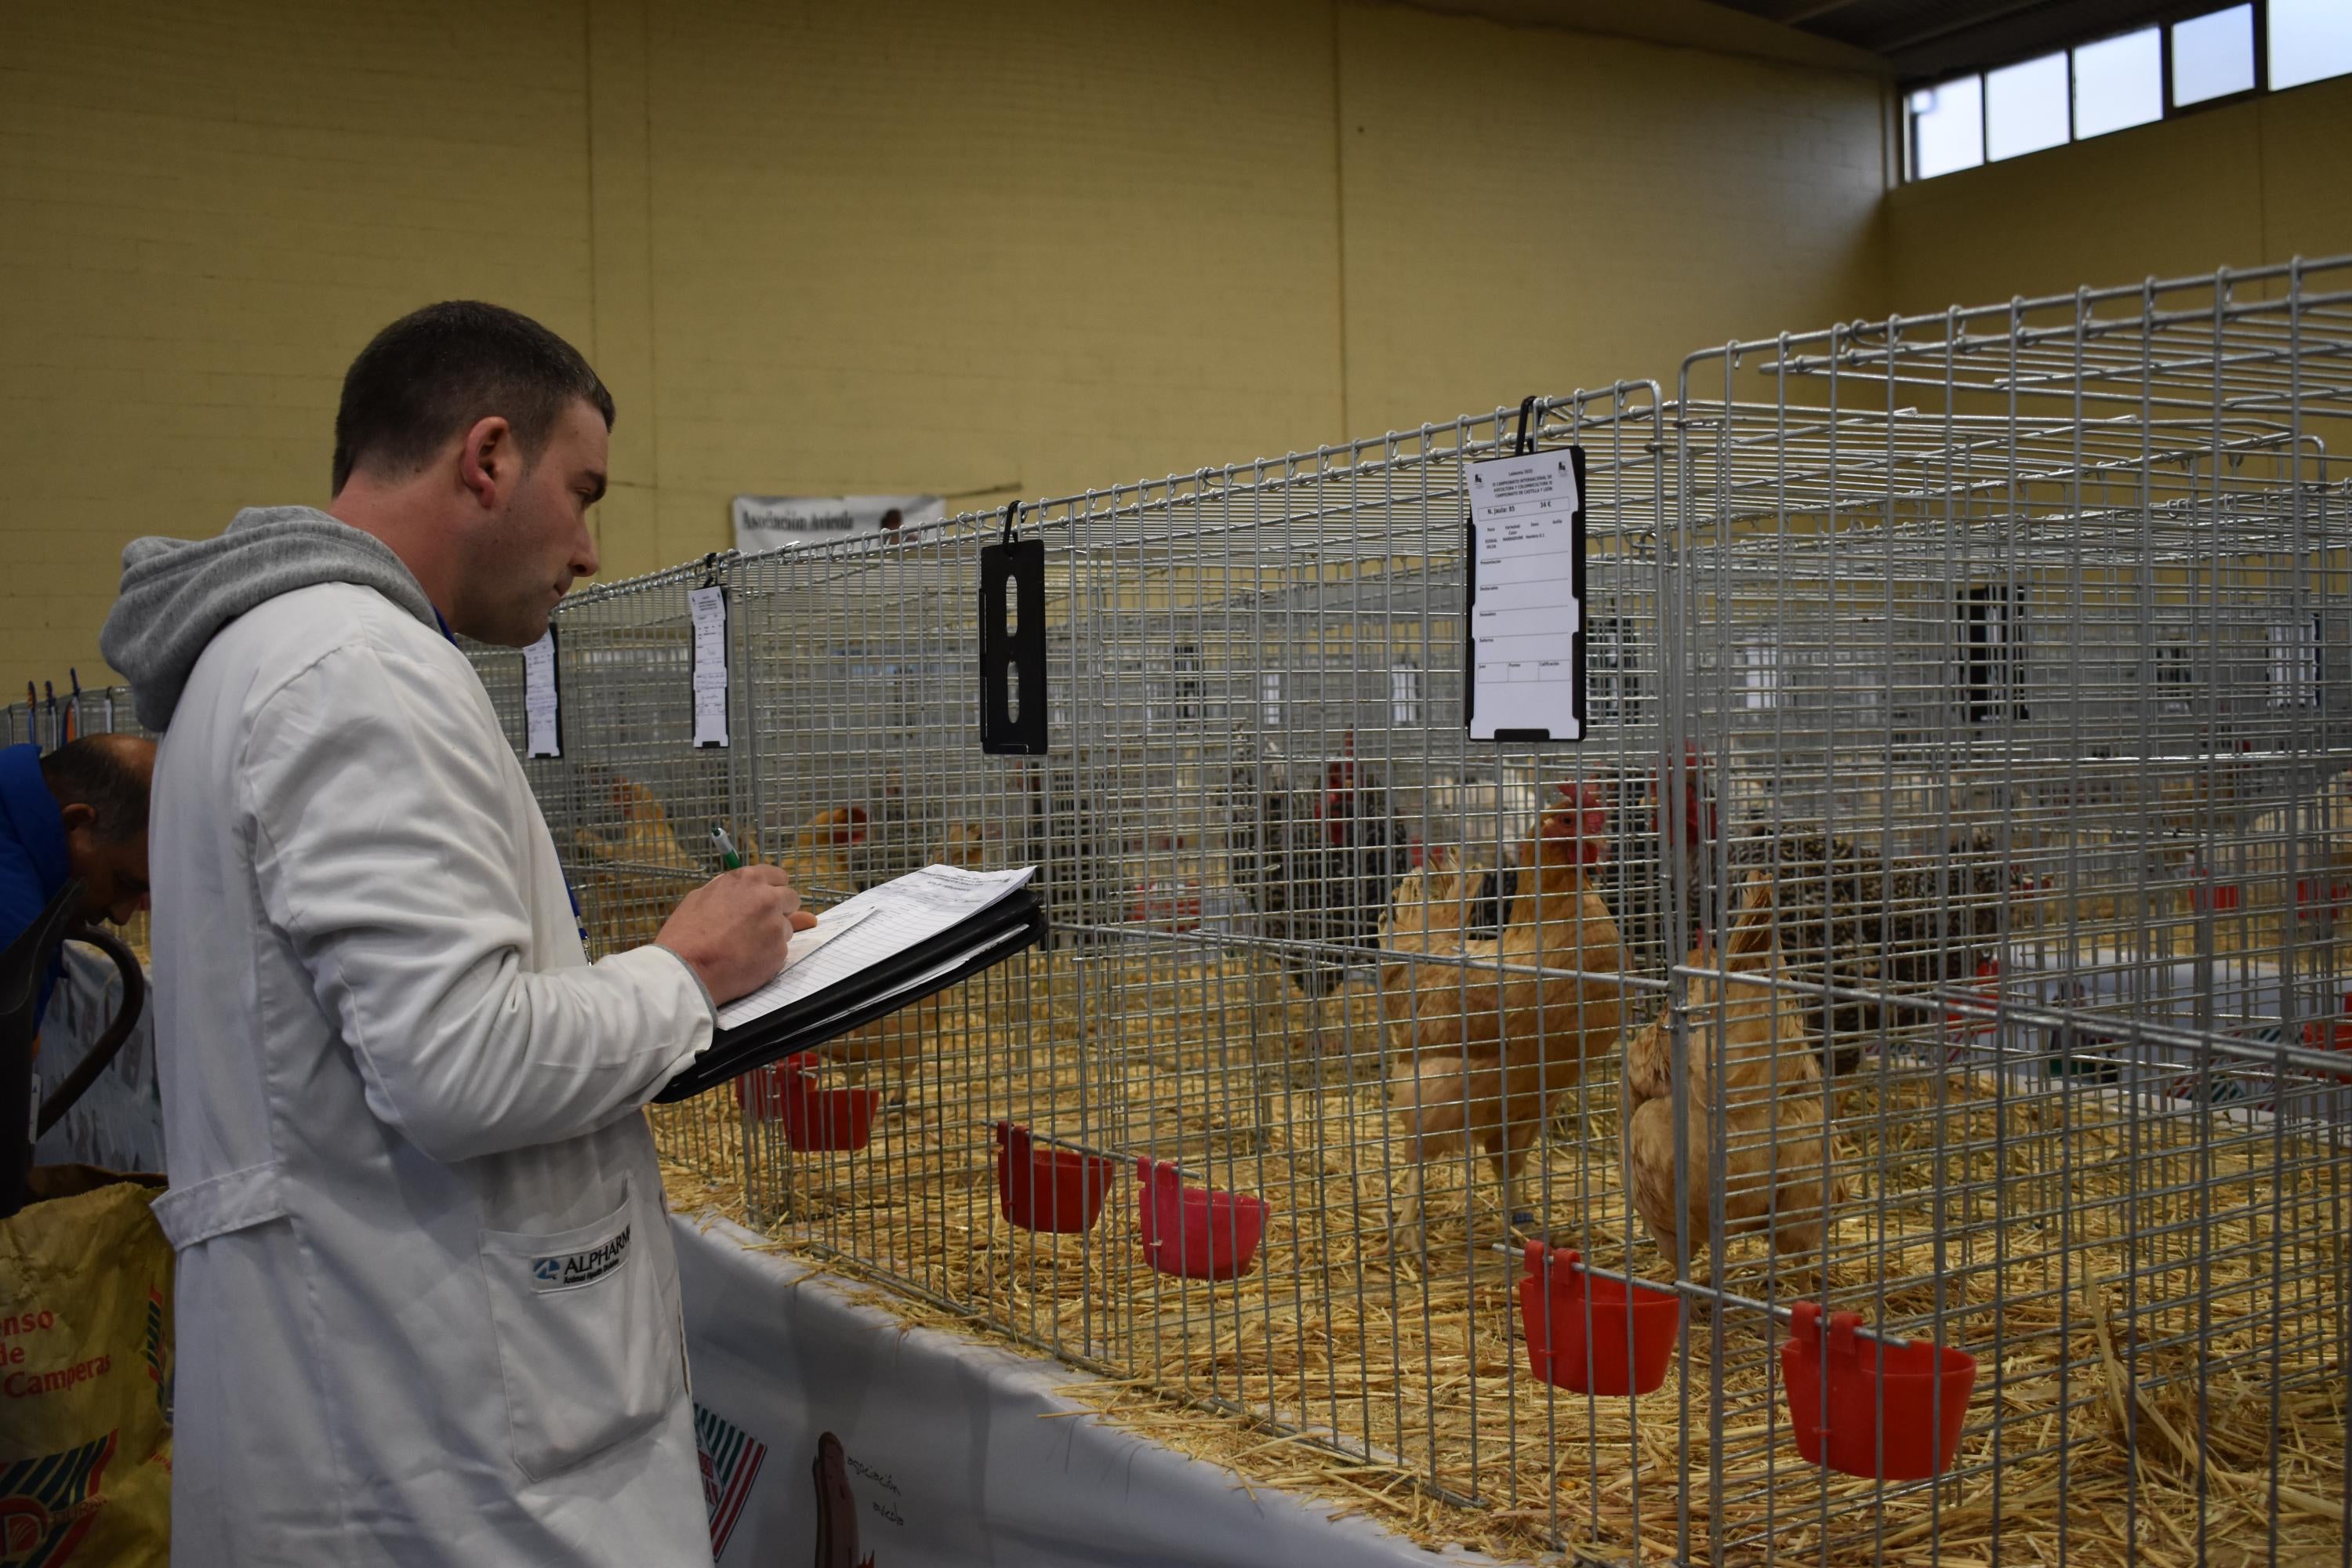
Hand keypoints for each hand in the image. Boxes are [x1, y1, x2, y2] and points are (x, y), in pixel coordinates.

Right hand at [655, 865, 819, 1003]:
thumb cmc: (687, 933)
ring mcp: (776, 925)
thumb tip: (756, 890)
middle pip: (791, 899)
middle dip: (780, 909)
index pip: (778, 877)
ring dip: (772, 935)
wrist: (686, 968)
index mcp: (748, 880)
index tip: (765, 901)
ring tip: (744, 946)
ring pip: (787, 927)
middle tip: (757, 924)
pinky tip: (746, 960)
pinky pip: (781, 950)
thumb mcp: (702, 898)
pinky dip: (768, 956)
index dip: (772, 890)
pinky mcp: (779, 951)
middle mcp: (767, 898)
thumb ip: (735, 892)